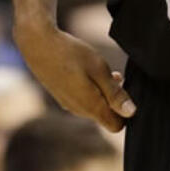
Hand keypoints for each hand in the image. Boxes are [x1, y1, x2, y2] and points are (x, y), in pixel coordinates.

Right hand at [13, 0, 133, 131]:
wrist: (38, 44)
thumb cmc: (71, 54)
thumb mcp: (99, 70)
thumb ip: (115, 94)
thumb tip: (131, 113)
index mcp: (90, 107)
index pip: (116, 126)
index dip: (125, 113)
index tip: (126, 94)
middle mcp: (78, 111)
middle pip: (105, 116)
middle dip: (114, 101)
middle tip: (116, 77)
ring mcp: (68, 104)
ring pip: (94, 107)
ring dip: (102, 93)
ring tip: (103, 71)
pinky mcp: (62, 96)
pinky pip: (82, 99)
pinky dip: (90, 89)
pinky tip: (89, 71)